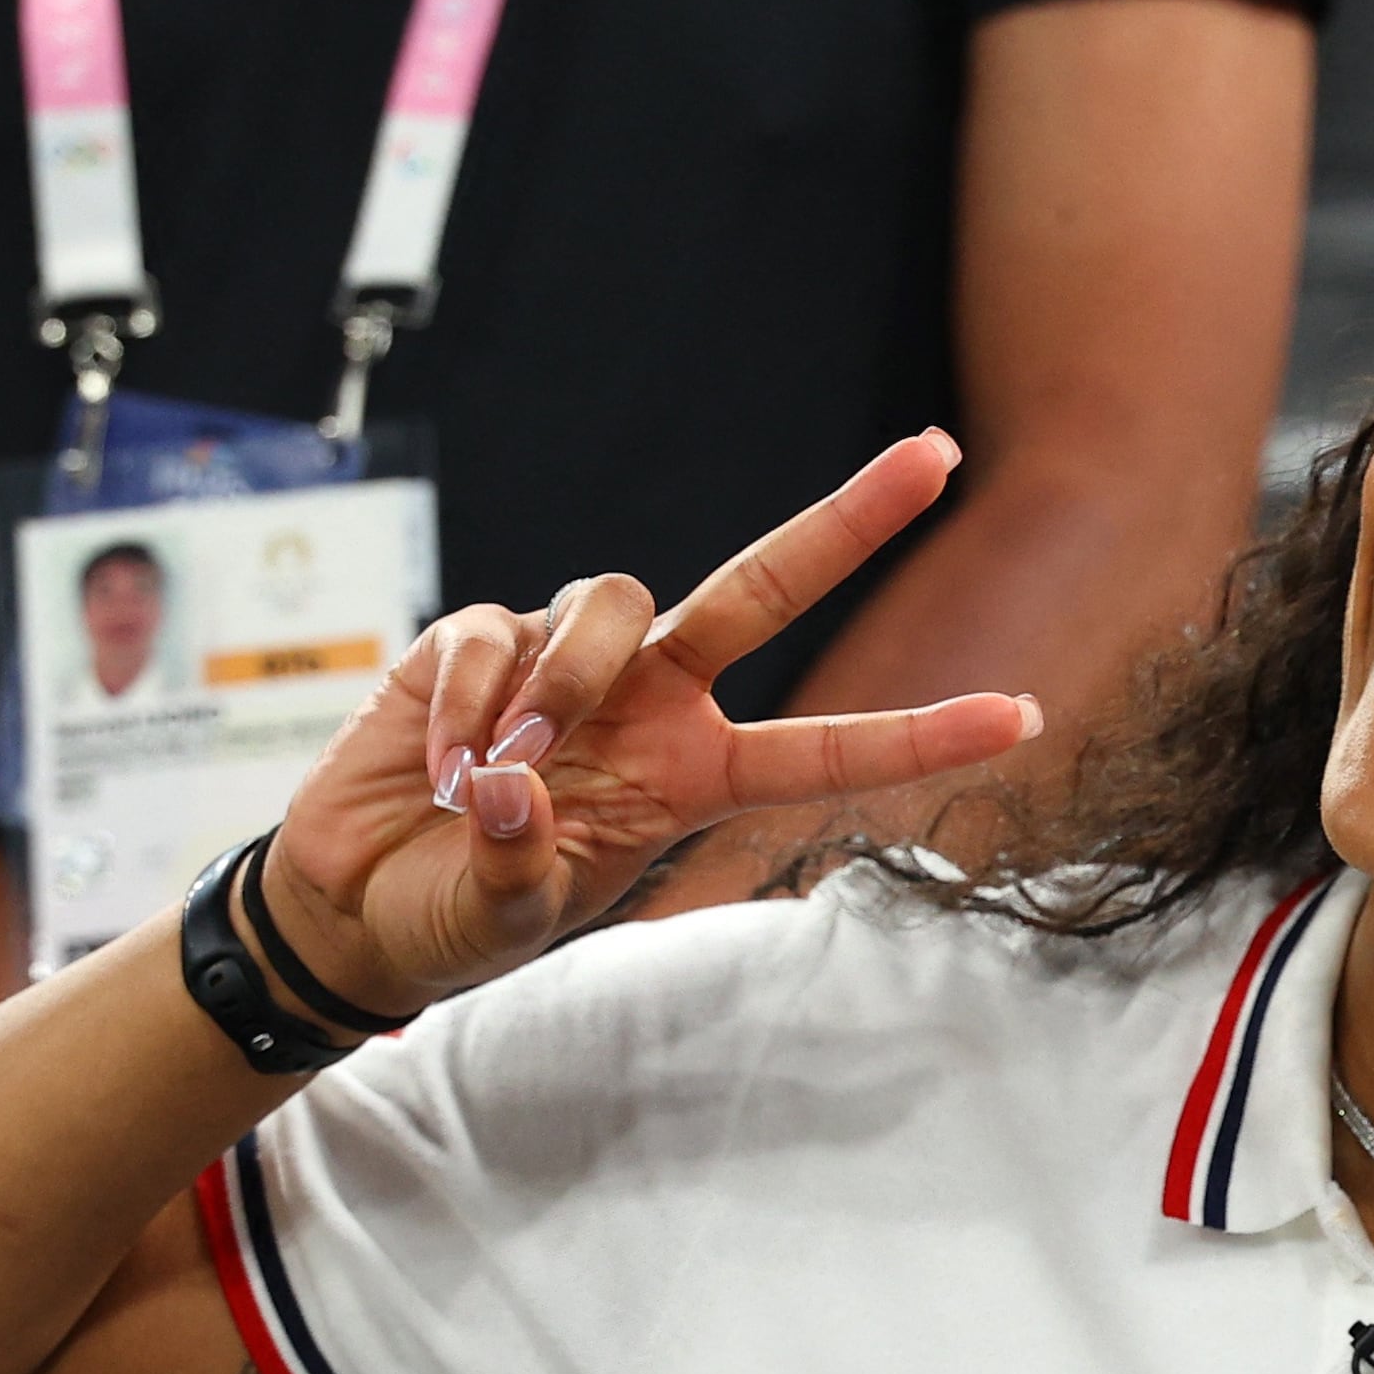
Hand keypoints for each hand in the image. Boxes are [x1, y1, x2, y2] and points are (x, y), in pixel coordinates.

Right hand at [257, 433, 1042, 1013]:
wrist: (351, 905)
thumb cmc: (451, 918)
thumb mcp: (500, 920)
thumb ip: (521, 868)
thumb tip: (518, 786)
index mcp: (693, 779)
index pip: (825, 752)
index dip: (922, 734)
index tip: (1022, 715)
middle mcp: (652, 703)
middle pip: (766, 589)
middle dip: (852, 520)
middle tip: (939, 452)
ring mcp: (570, 661)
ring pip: (612, 602)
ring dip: (564, 679)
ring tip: (501, 768)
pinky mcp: (479, 638)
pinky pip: (495, 634)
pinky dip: (470, 701)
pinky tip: (440, 764)